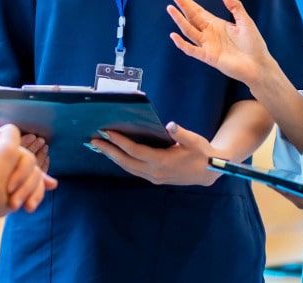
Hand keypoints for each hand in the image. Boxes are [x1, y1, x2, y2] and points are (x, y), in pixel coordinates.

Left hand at [0, 124, 56, 220]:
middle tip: (12, 204)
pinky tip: (32, 206)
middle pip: (27, 161)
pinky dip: (35, 194)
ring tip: (27, 208)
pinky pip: (28, 186)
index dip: (17, 162)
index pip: (14, 145)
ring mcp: (6, 172)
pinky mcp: (7, 187)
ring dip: (33, 190)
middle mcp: (1, 157)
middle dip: (26, 181)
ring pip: (32, 174)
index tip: (9, 186)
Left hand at [89, 122, 222, 186]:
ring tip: (100, 147)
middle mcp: (155, 172)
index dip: (120, 142)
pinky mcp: (154, 178)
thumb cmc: (202, 153)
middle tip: (93, 141)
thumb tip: (170, 125)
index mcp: (162, 162)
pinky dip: (122, 162)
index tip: (107, 133)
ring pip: (128, 168)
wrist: (208, 173)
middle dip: (109, 151)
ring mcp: (154, 177)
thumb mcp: (195, 141)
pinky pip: (133, 170)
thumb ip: (182, 133)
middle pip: (126, 162)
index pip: (135, 151)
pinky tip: (115, 154)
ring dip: (113, 157)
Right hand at [167, 0, 274, 86]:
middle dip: (182, 6)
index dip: (187, 2)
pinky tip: (174, 36)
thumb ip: (235, 7)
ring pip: (189, 31)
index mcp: (217, 24)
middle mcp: (209, 34)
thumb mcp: (245, 21)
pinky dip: (182, 44)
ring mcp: (207, 45)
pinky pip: (192, 50)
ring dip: (179, 20)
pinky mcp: (208, 57)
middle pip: (191, 17)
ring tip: (170, 9)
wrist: (259, 65)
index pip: (198, 11)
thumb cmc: (254, 44)